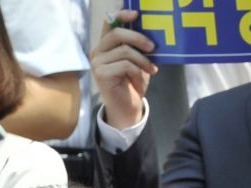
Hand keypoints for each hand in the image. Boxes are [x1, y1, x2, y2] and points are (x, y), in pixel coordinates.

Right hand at [92, 10, 156, 129]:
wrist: (127, 109)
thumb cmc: (133, 84)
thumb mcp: (138, 61)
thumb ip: (138, 47)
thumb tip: (150, 34)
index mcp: (106, 45)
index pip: (109, 23)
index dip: (121, 15)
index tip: (137, 15)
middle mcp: (98, 51)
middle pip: (116, 34)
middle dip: (138, 38)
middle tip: (153, 48)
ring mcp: (97, 63)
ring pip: (125, 51)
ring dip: (143, 61)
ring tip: (151, 71)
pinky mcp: (101, 74)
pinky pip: (126, 65)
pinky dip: (138, 73)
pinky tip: (140, 83)